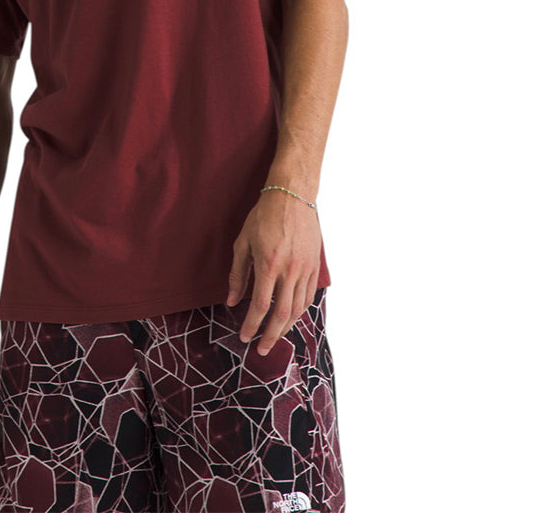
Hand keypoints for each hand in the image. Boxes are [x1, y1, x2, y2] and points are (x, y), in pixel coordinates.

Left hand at [227, 189, 320, 355]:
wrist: (292, 196)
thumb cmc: (264, 216)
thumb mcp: (243, 242)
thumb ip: (238, 274)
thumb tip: (232, 301)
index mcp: (269, 264)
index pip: (261, 306)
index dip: (251, 325)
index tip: (244, 336)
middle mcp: (290, 270)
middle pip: (282, 314)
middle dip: (271, 336)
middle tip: (260, 350)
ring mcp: (305, 269)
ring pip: (298, 309)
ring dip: (286, 328)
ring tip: (274, 337)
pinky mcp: (314, 267)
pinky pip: (308, 296)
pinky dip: (299, 312)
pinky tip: (290, 318)